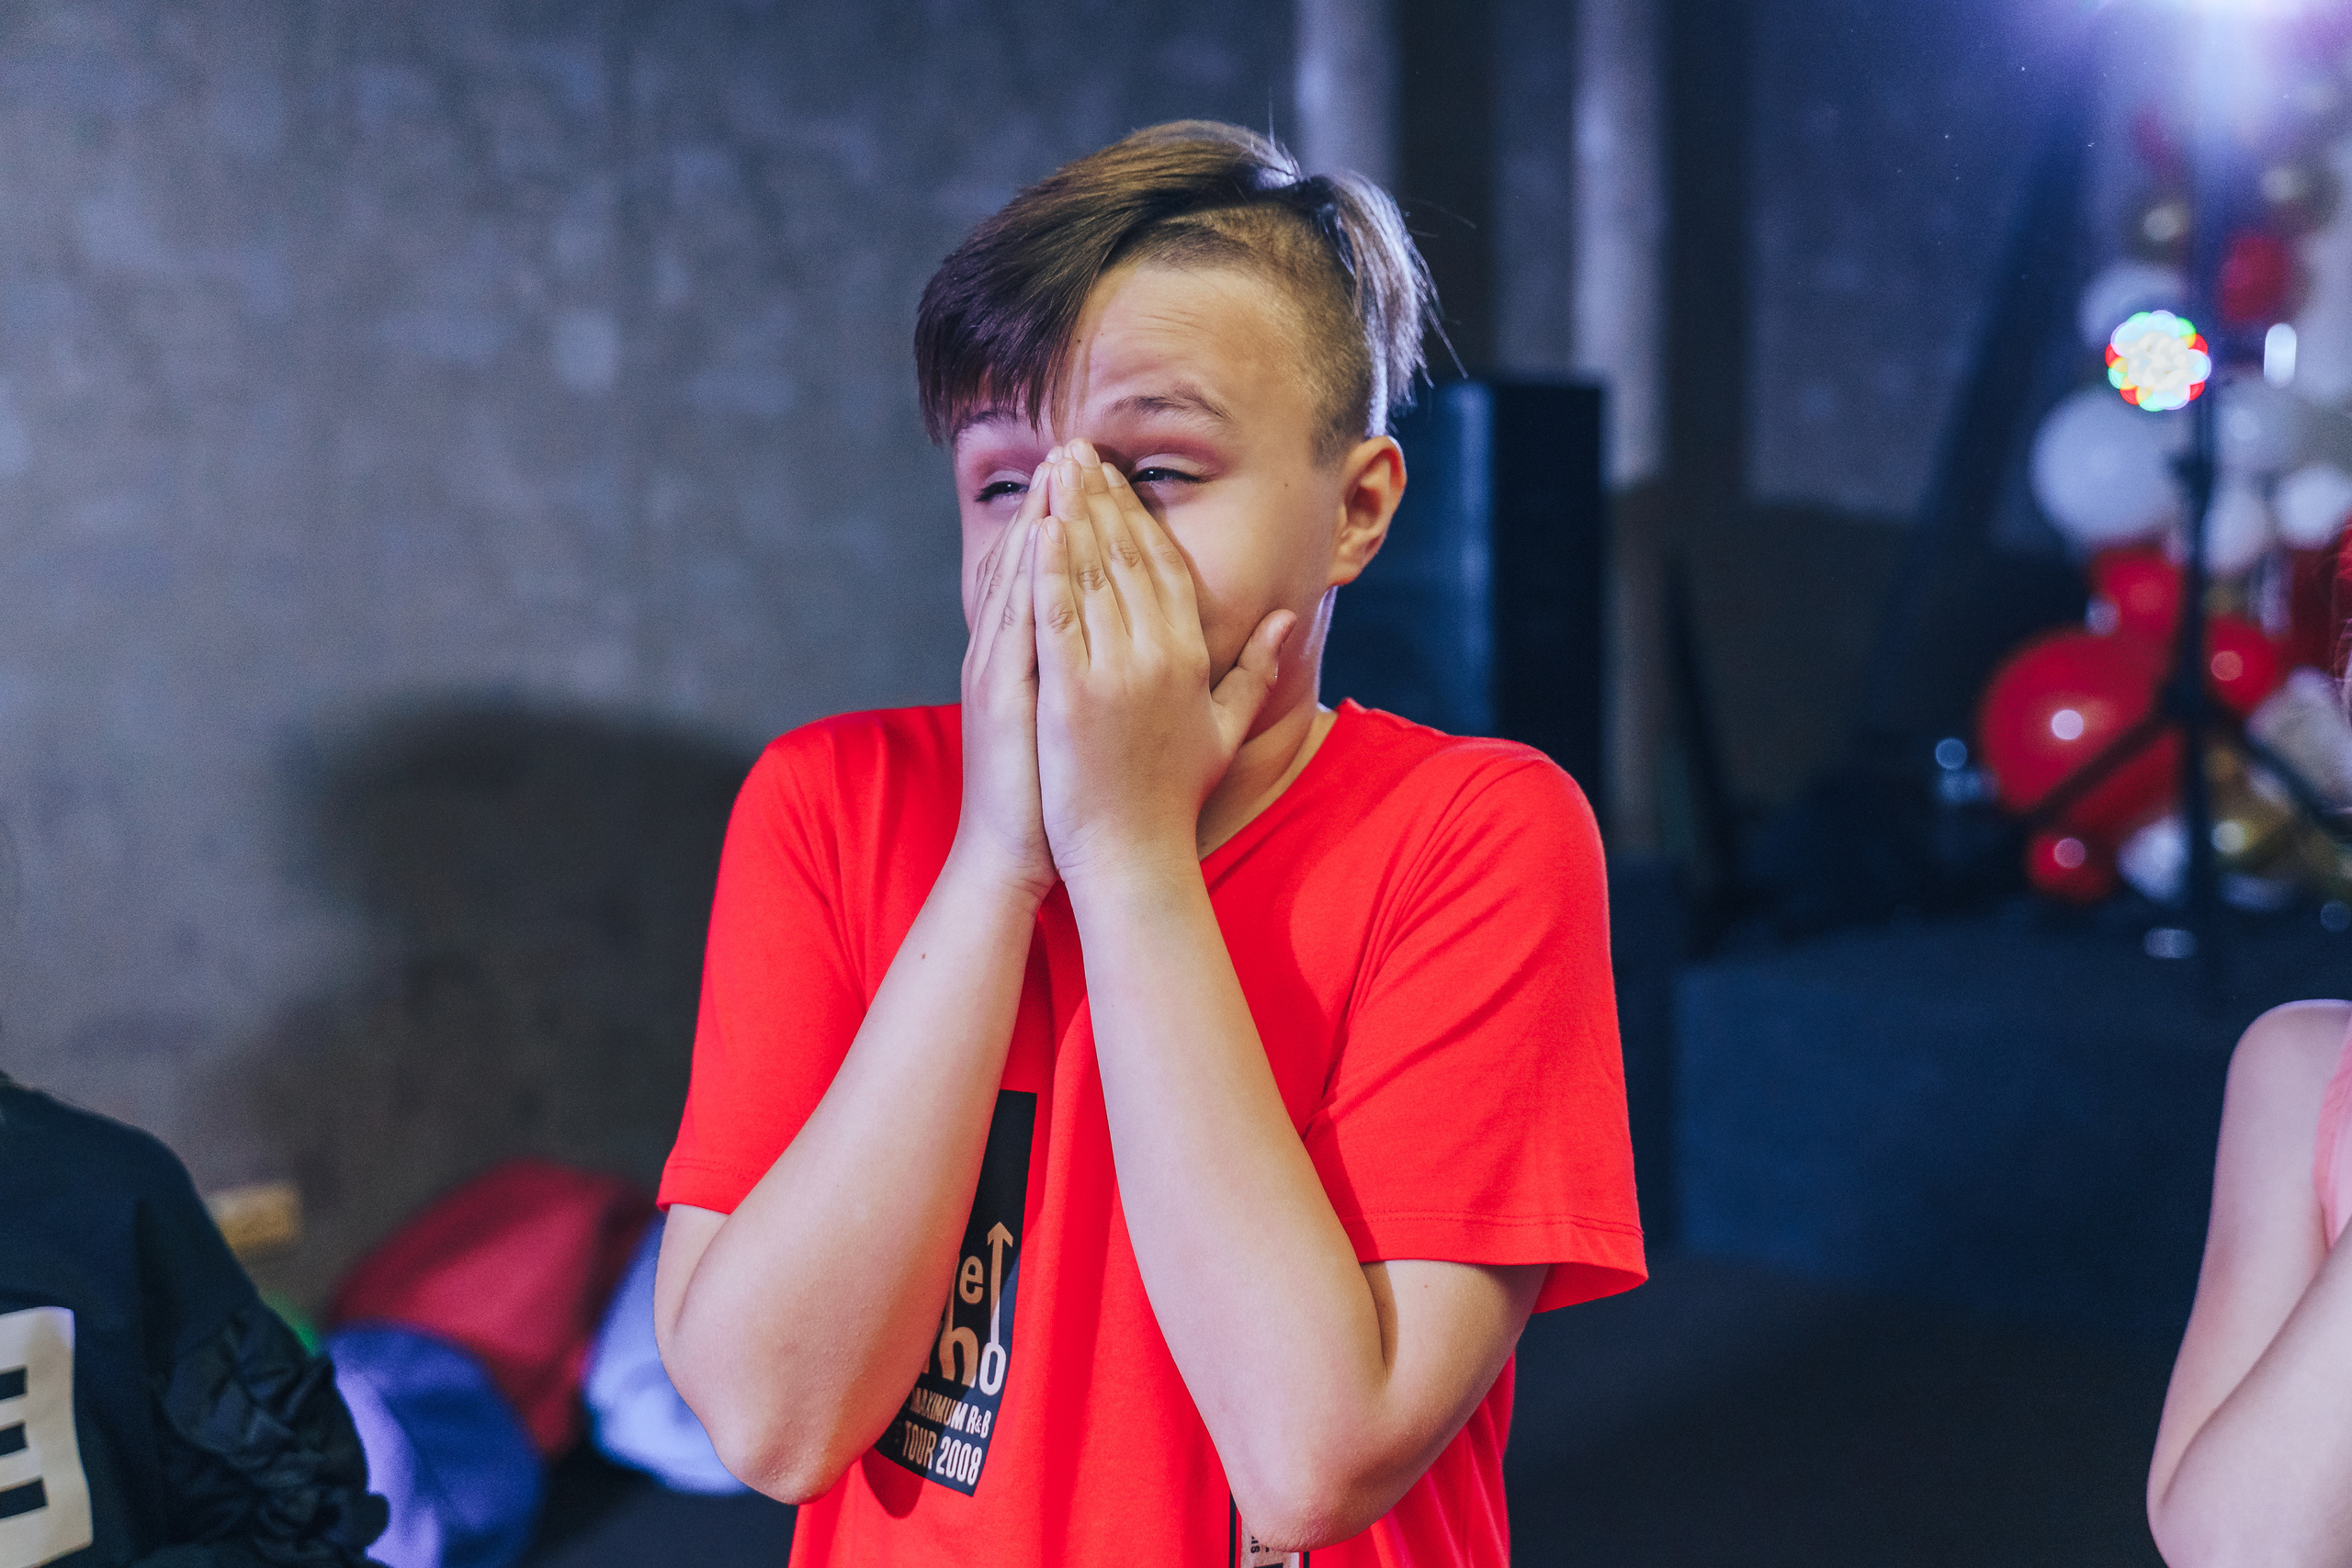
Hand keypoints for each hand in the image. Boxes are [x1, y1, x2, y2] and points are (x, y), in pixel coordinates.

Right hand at [953, 456, 1055, 897]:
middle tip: (1074, 446)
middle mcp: (1007, 655)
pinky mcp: (1000, 696)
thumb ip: (1099, 677)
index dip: (1069, 523)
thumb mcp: (1077, 724)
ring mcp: (999, 672)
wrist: (1013, 854)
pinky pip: (1013, 626)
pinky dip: (1026, 579)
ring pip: (1018, 581)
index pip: (1049, 575)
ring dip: (1039, 521)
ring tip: (1059, 468)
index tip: (1093, 476)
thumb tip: (1130, 645)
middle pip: (1030, 563)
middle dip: (1054, 503)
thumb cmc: (1054, 797)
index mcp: (1029, 658)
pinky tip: (1043, 537)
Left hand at [1031, 439, 1293, 883]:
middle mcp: (1158, 655)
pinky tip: (1040, 527)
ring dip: (1072, 513)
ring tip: (1055, 466)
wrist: (1133, 857)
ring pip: (1091, 575)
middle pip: (1127, 556)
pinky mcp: (1072, 693)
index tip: (1117, 476)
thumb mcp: (1226, 728)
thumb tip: (1286, 621)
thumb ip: (1256, 670)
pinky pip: (1058, 617)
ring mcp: (1115, 673)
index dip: (1138, 516)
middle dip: (1100, 496)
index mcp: (1190, 657)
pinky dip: (1047, 568)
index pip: (1165, 567)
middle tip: (1078, 447)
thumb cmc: (1174, 797)